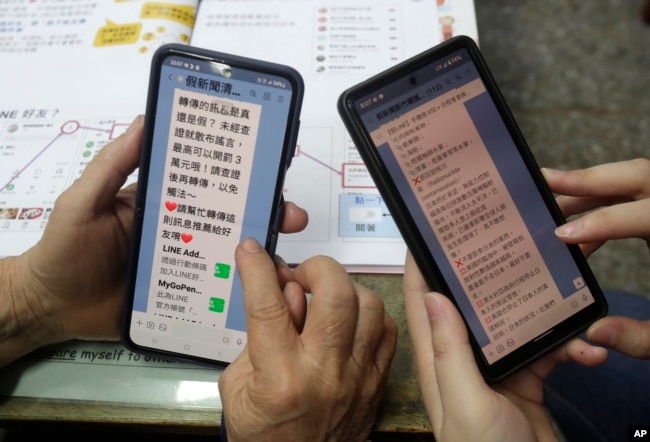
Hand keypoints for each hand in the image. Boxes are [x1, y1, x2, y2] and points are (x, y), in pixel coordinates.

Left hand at [0, 116, 307, 365]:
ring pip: (233, 251)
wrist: (53, 308)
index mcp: (163, 199)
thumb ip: (112, 165)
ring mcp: (186, 261)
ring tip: (283, 253)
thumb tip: (146, 119)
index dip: (239, 169)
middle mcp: (182, 226)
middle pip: (231, 215)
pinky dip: (245, 288)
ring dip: (262, 248)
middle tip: (291, 215)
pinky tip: (266, 289)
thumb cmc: (65, 249)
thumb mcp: (83, 201)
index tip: (270, 161)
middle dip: (266, 211)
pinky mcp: (185, 293)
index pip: (207, 178)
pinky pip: (220, 288)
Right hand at [218, 238, 396, 441]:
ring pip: (369, 305)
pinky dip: (369, 312)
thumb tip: (284, 291)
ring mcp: (357, 378)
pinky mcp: (378, 382)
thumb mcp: (237, 387)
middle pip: (335, 295)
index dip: (258, 269)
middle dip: (317, 268)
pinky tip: (350, 318)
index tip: (252, 250)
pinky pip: (387, 328)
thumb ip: (257, 336)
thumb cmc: (263, 431)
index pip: (268, 306)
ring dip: (345, 289)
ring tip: (326, 297)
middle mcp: (323, 373)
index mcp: (279, 378)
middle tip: (302, 275)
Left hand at [403, 251, 606, 441]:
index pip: (424, 300)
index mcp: (439, 358)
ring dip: (541, 308)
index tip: (434, 229)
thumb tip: (433, 295)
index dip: (424, 264)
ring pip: (515, 320)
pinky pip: (549, 349)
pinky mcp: (527, 377)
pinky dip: (569, 348)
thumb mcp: (465, 400)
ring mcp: (496, 366)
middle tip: (511, 241)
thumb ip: (449, 350)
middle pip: (473, 301)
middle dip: (491, 273)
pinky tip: (587, 352)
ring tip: (565, 290)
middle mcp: (463, 356)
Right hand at [543, 159, 649, 358]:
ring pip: (636, 180)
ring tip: (552, 201)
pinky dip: (605, 203)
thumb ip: (640, 338)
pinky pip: (637, 196)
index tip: (564, 235)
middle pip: (640, 176)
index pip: (646, 215)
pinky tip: (580, 229)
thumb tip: (594, 332)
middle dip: (590, 179)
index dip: (602, 222)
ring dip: (592, 188)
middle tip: (547, 181)